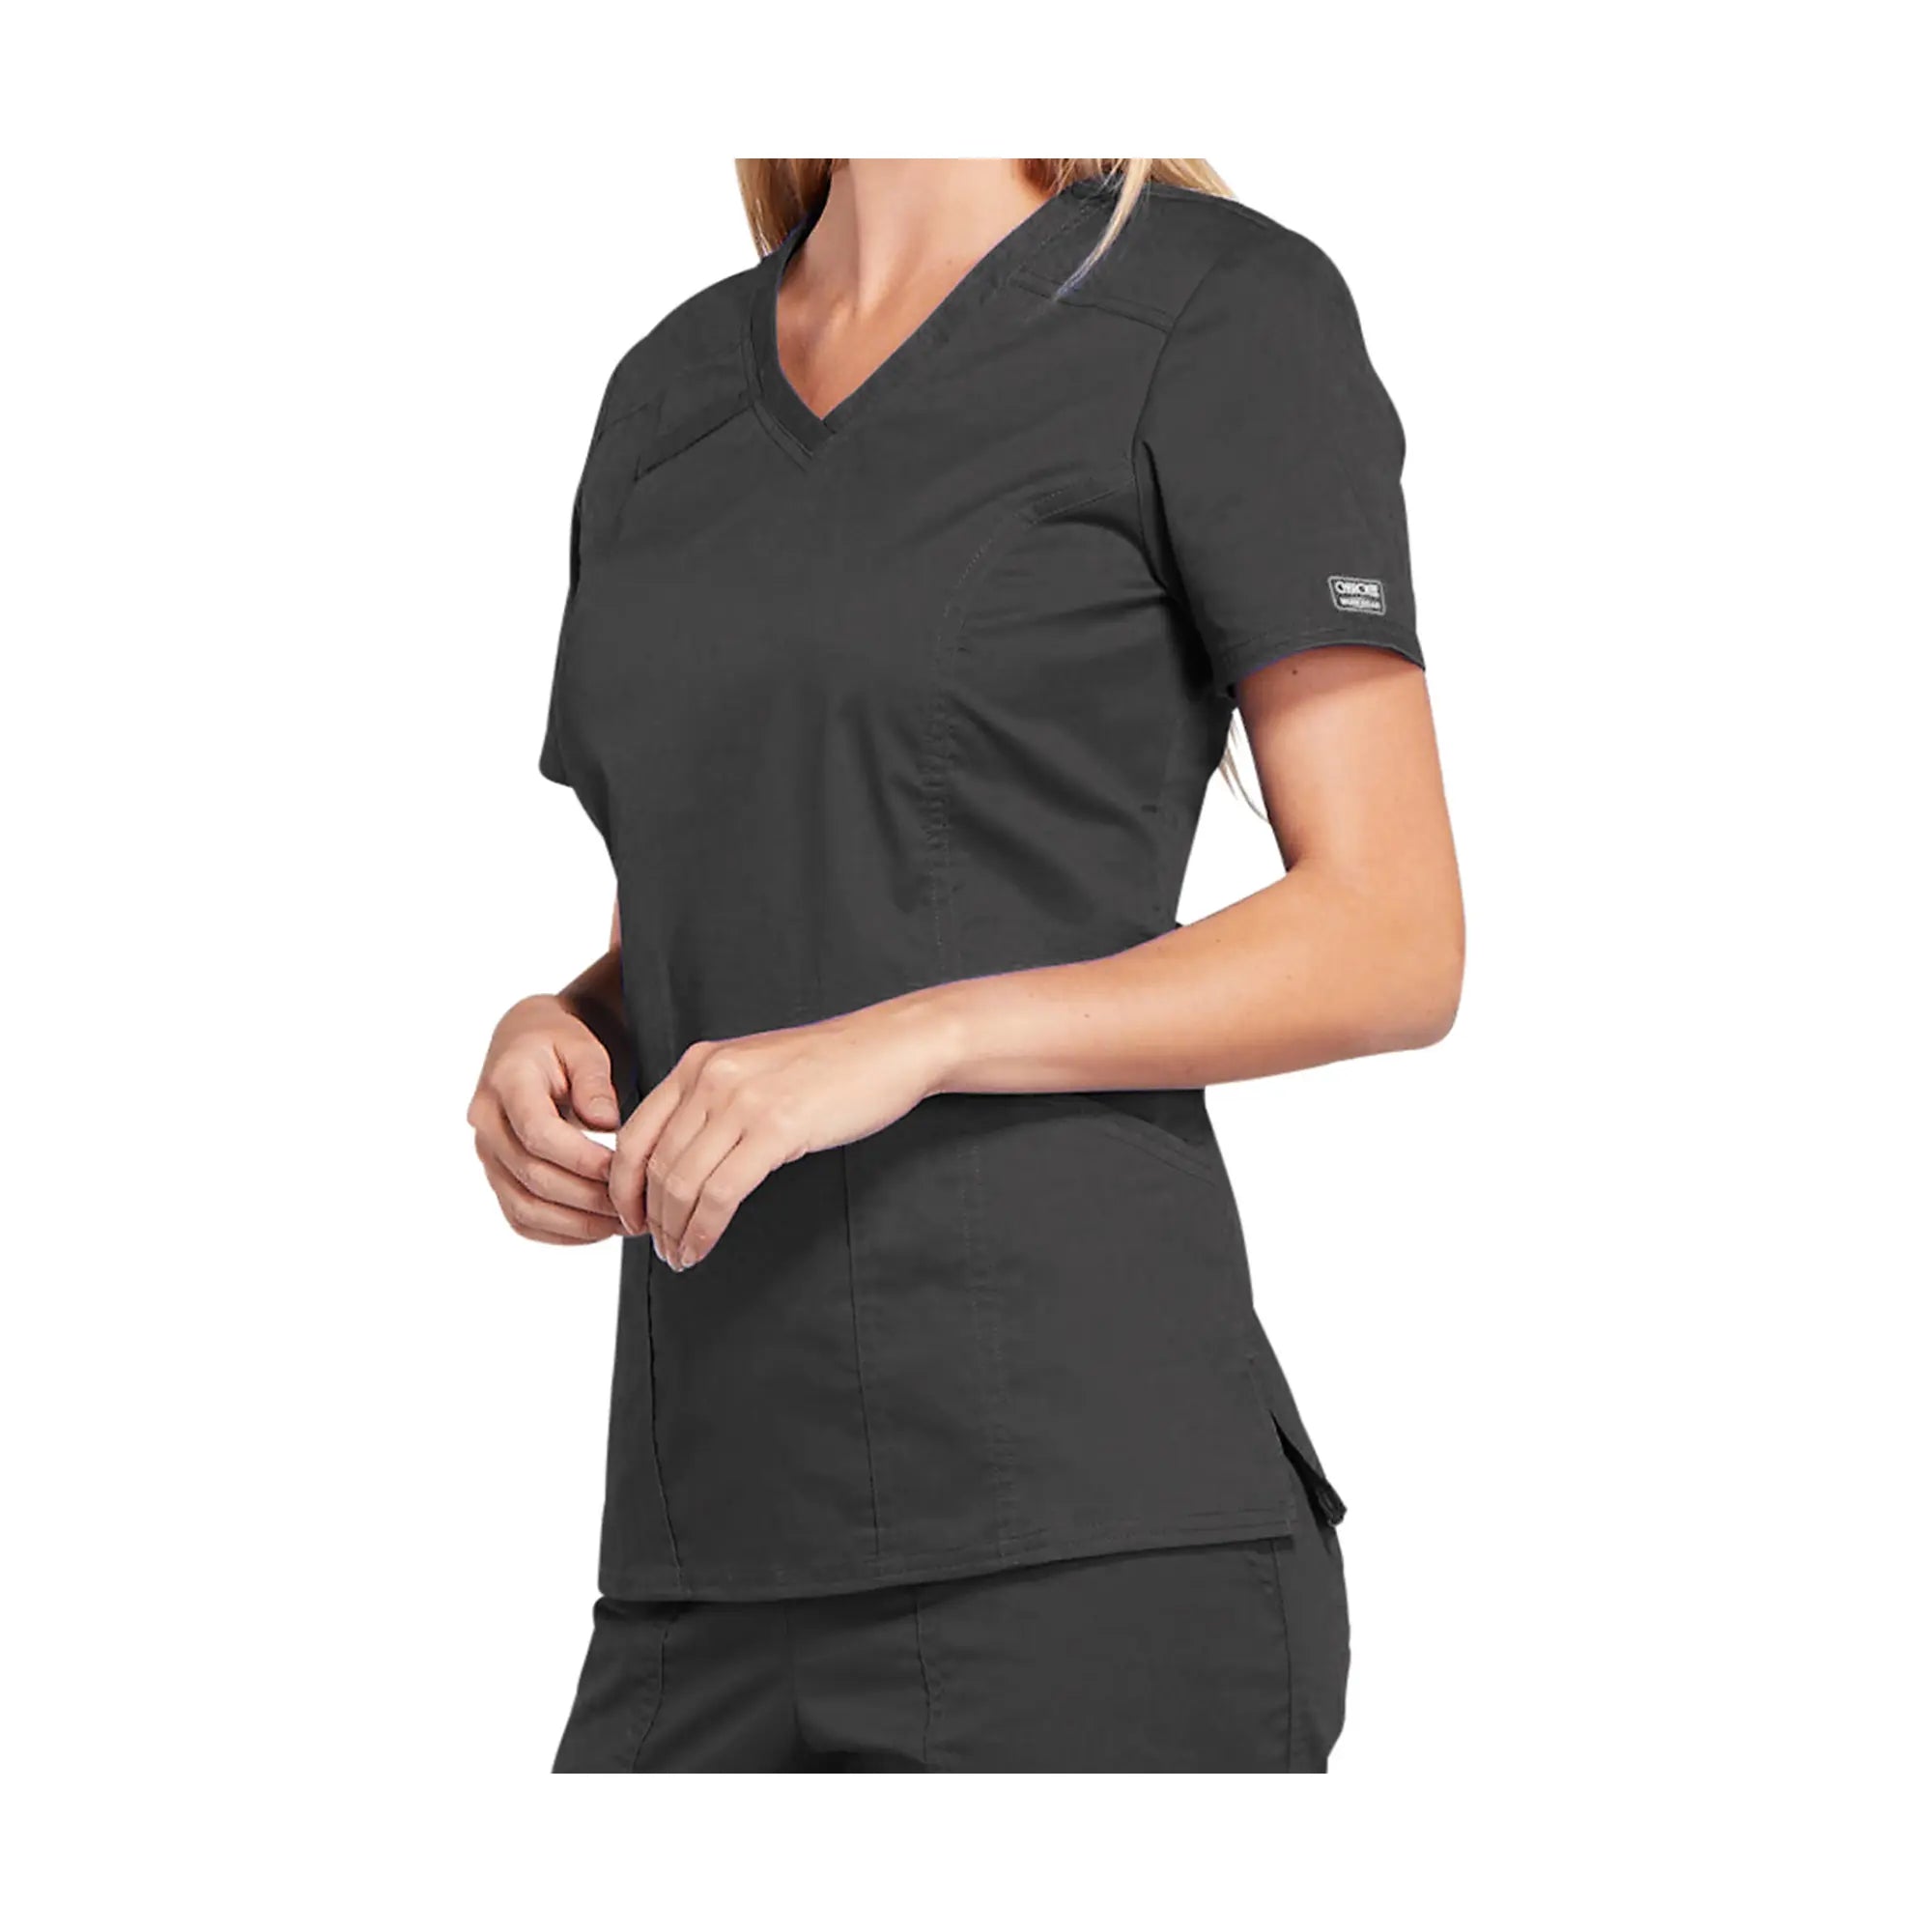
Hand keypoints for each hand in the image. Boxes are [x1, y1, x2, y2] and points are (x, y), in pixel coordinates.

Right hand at [469, 994, 623, 1244]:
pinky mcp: (498, 1176)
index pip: (538, 1133)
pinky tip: (598, 1230)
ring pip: (524, 1207)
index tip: (624, 1170)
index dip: (583, 1160)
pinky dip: (560, 1233)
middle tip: (636, 1205)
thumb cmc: (559, 1044)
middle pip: (533, 1176)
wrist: (525, 1047)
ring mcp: (488, 1154)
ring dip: (577, 1224)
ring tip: (624, 1223)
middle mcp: (487, 1123)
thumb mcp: (583, 1046)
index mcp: (507, 1083)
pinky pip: (521, 1218)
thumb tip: (606, 1122)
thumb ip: (594, 1081)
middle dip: (589, 1198)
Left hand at [609, 998, 956, 1270]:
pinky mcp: (776, 1128)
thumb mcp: (753, 1071)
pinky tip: (703, 1247)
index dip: (623, 1185)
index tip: (632, 1218)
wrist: (889, 1048)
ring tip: (681, 1256)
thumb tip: (680, 1161)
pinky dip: (705, 1229)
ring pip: (682, 1183)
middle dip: (651, 1218)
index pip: (635, 1133)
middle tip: (659, 1248)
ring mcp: (742, 1101)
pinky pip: (722, 1193)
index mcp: (698, 1063)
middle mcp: (710, 1077)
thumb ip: (712, 1103)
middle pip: (655, 1164)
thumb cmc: (828, 1068)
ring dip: (675, 1230)